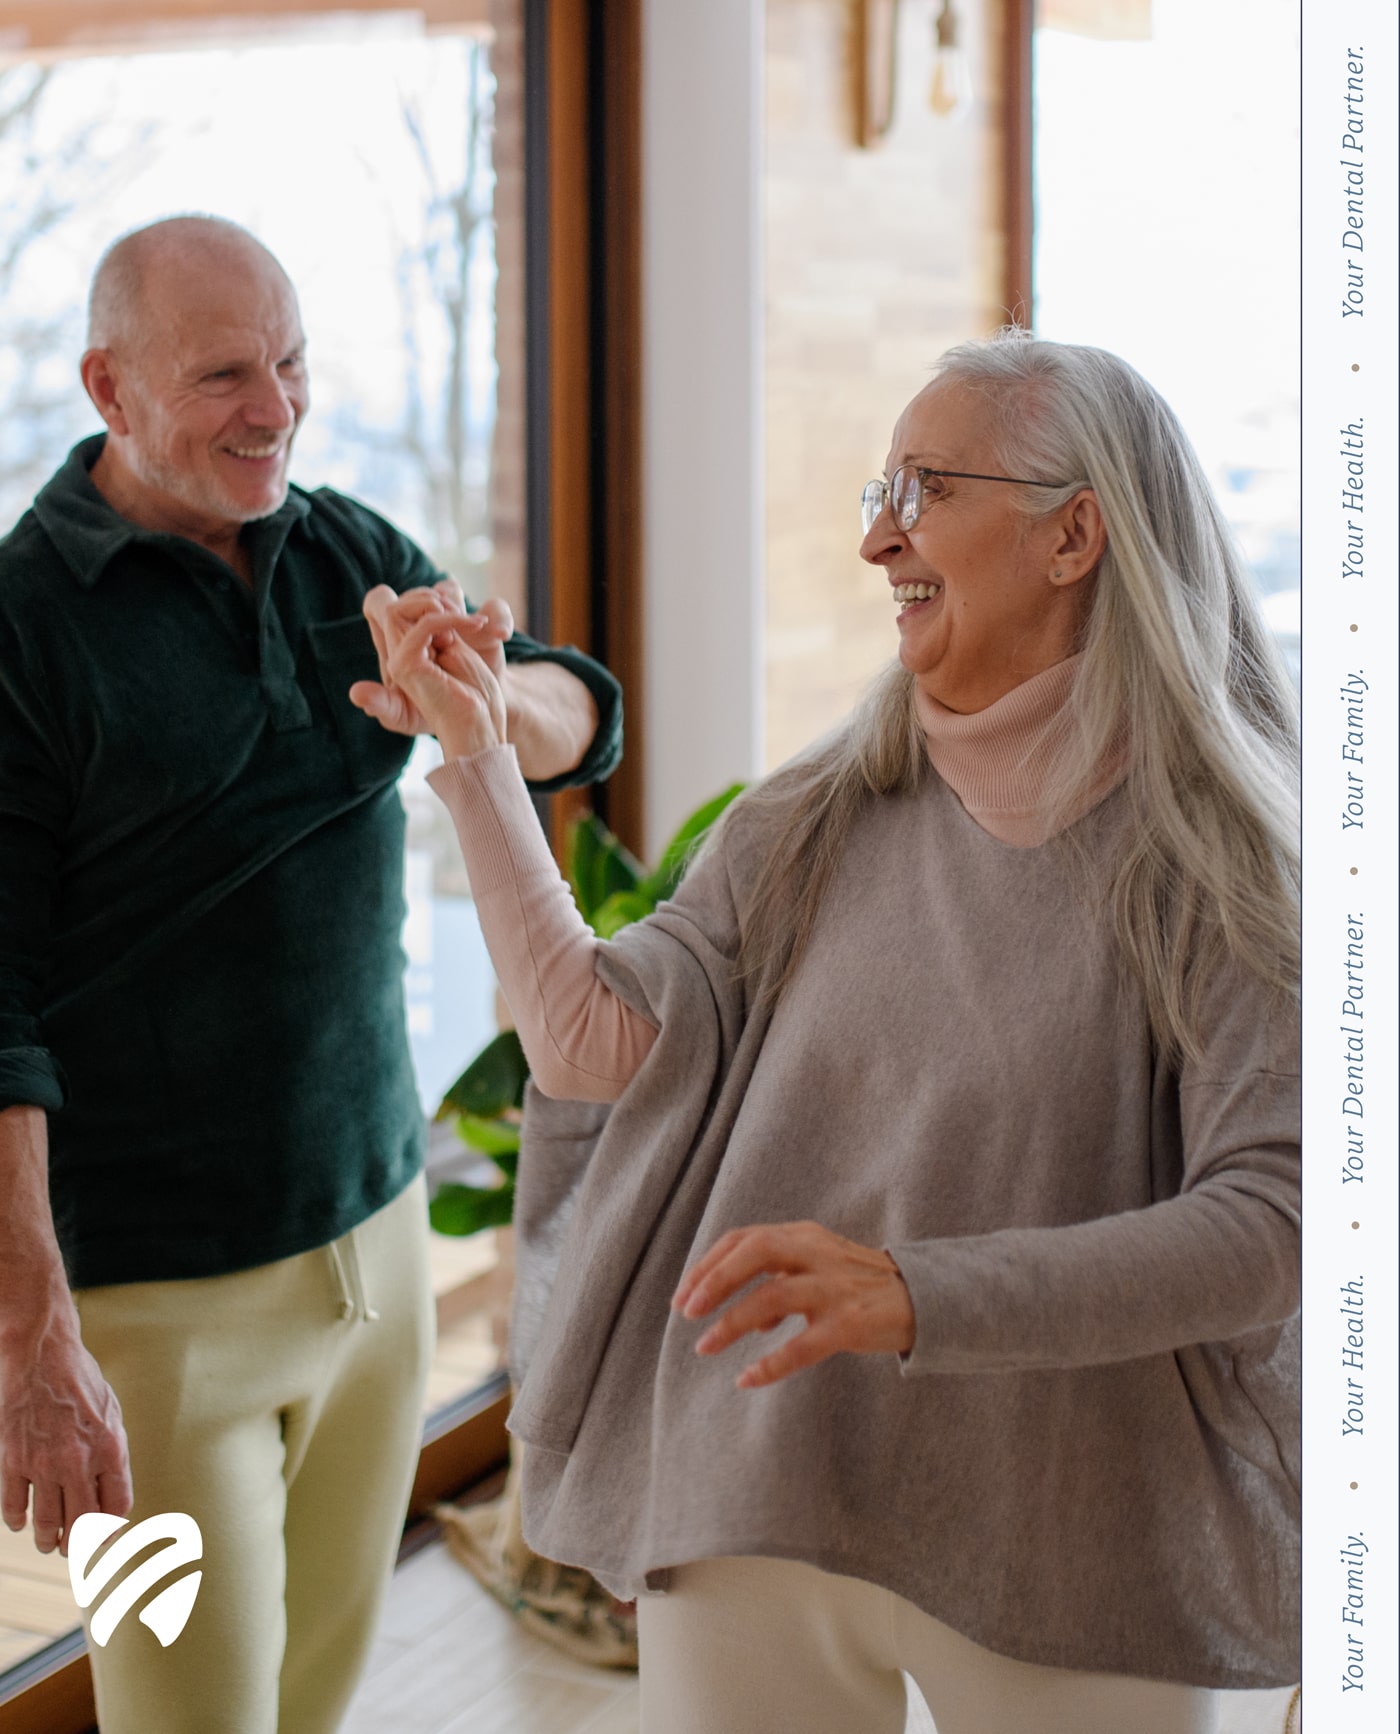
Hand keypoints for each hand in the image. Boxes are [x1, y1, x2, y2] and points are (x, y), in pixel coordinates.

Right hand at [1, 1317, 131, 1555]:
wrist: (43, 1355)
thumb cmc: (82, 1382)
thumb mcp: (111, 1414)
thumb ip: (111, 1455)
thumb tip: (111, 1495)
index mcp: (111, 1449)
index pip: (117, 1507)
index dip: (111, 1530)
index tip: (104, 1538)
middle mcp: (79, 1461)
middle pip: (83, 1524)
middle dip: (79, 1545)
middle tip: (72, 1550)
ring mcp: (44, 1463)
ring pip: (47, 1523)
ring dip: (48, 1541)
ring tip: (48, 1545)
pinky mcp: (14, 1459)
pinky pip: (14, 1505)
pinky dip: (17, 1520)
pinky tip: (19, 1523)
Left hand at [350, 581, 510, 735]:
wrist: (478, 715)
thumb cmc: (431, 712)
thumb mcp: (405, 716)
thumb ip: (383, 706)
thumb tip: (357, 694)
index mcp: (395, 639)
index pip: (379, 604)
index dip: (390, 607)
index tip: (413, 631)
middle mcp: (420, 623)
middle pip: (414, 593)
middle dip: (427, 605)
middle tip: (445, 635)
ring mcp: (451, 619)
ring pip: (447, 588)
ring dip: (454, 603)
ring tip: (471, 627)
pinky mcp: (481, 624)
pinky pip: (492, 607)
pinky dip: (498, 618)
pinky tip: (500, 635)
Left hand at [672, 1221, 915, 1389]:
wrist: (925, 1299)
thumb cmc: (861, 1285)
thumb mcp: (820, 1268)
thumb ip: (782, 1281)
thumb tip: (749, 1317)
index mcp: (804, 1236)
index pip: (744, 1238)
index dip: (708, 1265)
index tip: (682, 1296)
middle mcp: (817, 1254)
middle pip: (756, 1251)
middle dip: (715, 1279)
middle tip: (687, 1311)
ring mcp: (834, 1288)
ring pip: (773, 1296)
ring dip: (732, 1322)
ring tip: (704, 1347)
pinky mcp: (850, 1324)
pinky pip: (802, 1346)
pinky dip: (770, 1364)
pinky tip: (747, 1379)